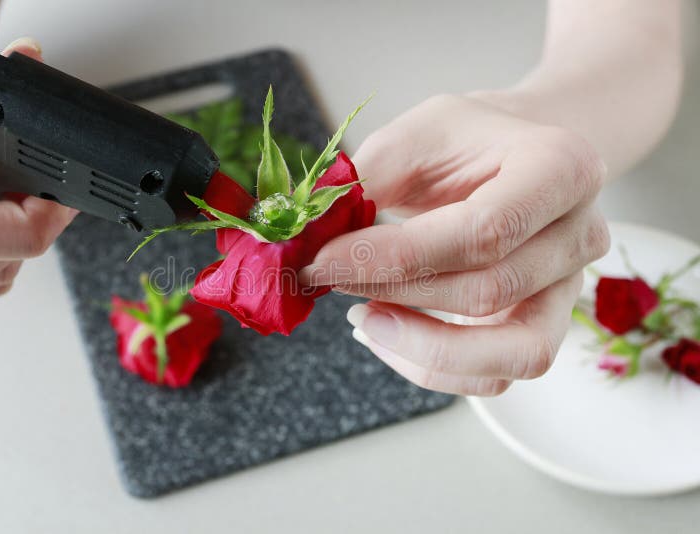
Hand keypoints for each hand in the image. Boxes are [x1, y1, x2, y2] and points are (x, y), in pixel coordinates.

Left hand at [300, 94, 609, 395]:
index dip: (395, 256)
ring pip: (508, 355)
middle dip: (393, 292)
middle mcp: (581, 233)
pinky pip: (494, 375)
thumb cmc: (469, 140)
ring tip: (361, 316)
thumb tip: (309, 237)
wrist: (520, 154)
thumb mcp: (417, 134)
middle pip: (488, 291)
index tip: (322, 260)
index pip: (482, 230)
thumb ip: (368, 179)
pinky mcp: (543, 325)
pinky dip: (432, 367)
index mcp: (562, 168)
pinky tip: (386, 334)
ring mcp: (569, 287)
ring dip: (420, 347)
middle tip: (326, 278)